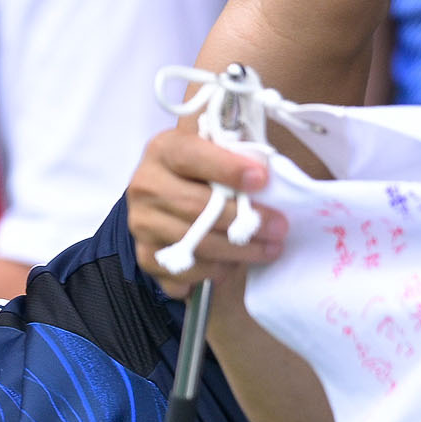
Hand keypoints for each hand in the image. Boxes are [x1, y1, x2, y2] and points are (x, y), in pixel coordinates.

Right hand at [127, 123, 284, 300]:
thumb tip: (266, 169)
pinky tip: (231, 265)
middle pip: (196, 208)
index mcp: (164, 150)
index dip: (228, 169)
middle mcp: (145, 186)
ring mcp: (141, 223)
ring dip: (238, 252)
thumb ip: (235, 150)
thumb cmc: (202, 171)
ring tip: (267, 249)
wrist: (166, 196)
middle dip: (244, 221)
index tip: (262, 180)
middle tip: (279, 228)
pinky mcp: (144, 255)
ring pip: (194, 245)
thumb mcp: (215, 148)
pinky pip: (183, 272)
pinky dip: (211, 273)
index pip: (192, 157)